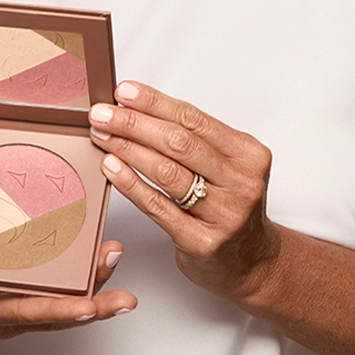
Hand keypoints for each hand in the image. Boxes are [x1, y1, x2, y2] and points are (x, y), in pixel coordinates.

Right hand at [0, 241, 134, 354]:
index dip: (57, 311)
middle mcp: (12, 313)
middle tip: (118, 275)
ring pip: (67, 299)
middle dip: (93, 296)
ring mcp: (24, 305)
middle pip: (58, 309)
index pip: (26, 313)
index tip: (86, 306)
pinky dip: (87, 277)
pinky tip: (106, 255)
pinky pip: (63, 289)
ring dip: (97, 283)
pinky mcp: (30, 294)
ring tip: (118, 256)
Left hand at [91, 80, 281, 302]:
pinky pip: (157, 206)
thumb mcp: (228, 167)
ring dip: (126, 149)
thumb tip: (140, 109)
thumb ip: (195, 141)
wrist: (253, 261)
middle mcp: (241, 183)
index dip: (155, 103)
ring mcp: (223, 215)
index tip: (124, 92)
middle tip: (102, 113)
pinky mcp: (201, 241)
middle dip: (134, 123)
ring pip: (166, 171)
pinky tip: (111, 167)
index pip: (194, 119)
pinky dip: (129, 183)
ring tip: (101, 136)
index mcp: (249, 155)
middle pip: (178, 143)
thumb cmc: (231, 207)